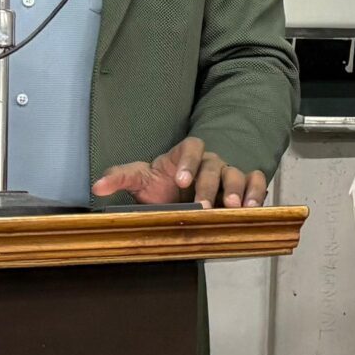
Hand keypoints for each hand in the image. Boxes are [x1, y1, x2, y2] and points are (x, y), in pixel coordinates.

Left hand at [91, 135, 267, 207]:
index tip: (180, 180)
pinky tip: (253, 208)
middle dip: (210, 184)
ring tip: (234, 207)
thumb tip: (97, 186)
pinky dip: (258, 192)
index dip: (188, 161)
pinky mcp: (244, 186)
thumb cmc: (161, 186)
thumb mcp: (140, 180)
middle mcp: (210, 161)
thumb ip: (120, 178)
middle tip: (204, 204)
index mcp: (185, 154)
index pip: (191, 147)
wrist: (182, 197)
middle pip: (214, 165)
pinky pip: (257, 181)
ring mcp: (229, 173)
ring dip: (237, 189)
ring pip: (237, 174)